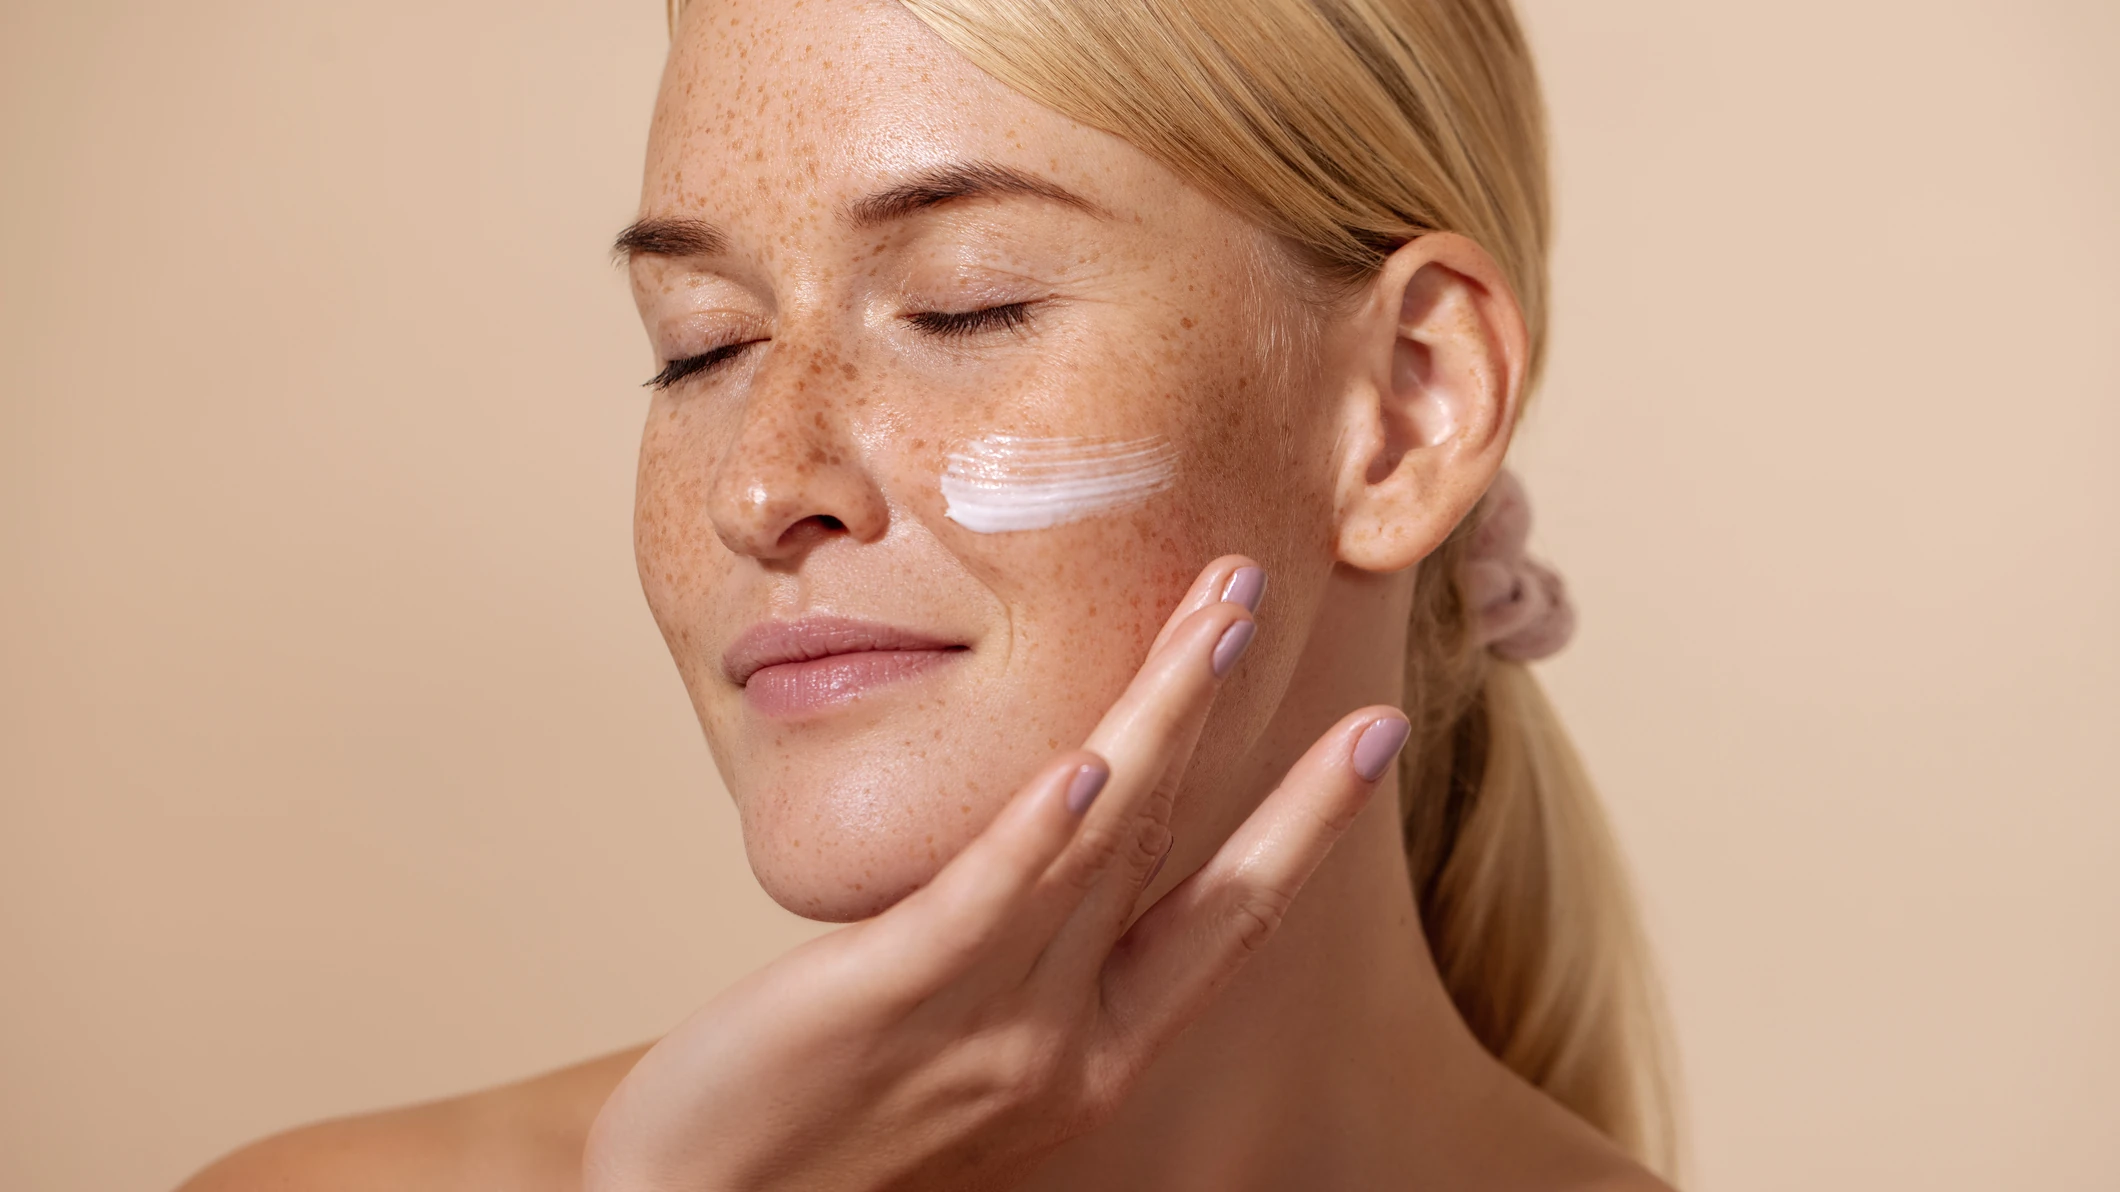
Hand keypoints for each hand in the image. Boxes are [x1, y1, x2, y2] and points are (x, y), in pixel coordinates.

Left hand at [582, 557, 1411, 1191]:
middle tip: (1275, 597)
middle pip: (1180, 856)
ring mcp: (988, 1026)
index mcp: (1096, 1055)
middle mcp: (1067, 1046)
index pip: (1228, 915)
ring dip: (1165, 720)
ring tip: (1216, 618)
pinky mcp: (889, 1002)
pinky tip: (1086, 762)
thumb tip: (1055, 827)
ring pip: (1104, 853)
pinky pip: (983, 907)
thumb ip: (1017, 949)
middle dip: (1238, 719)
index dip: (1307, 820)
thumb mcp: (959, 1042)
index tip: (1374, 734)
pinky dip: (1041, 834)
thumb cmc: (822, 1124)